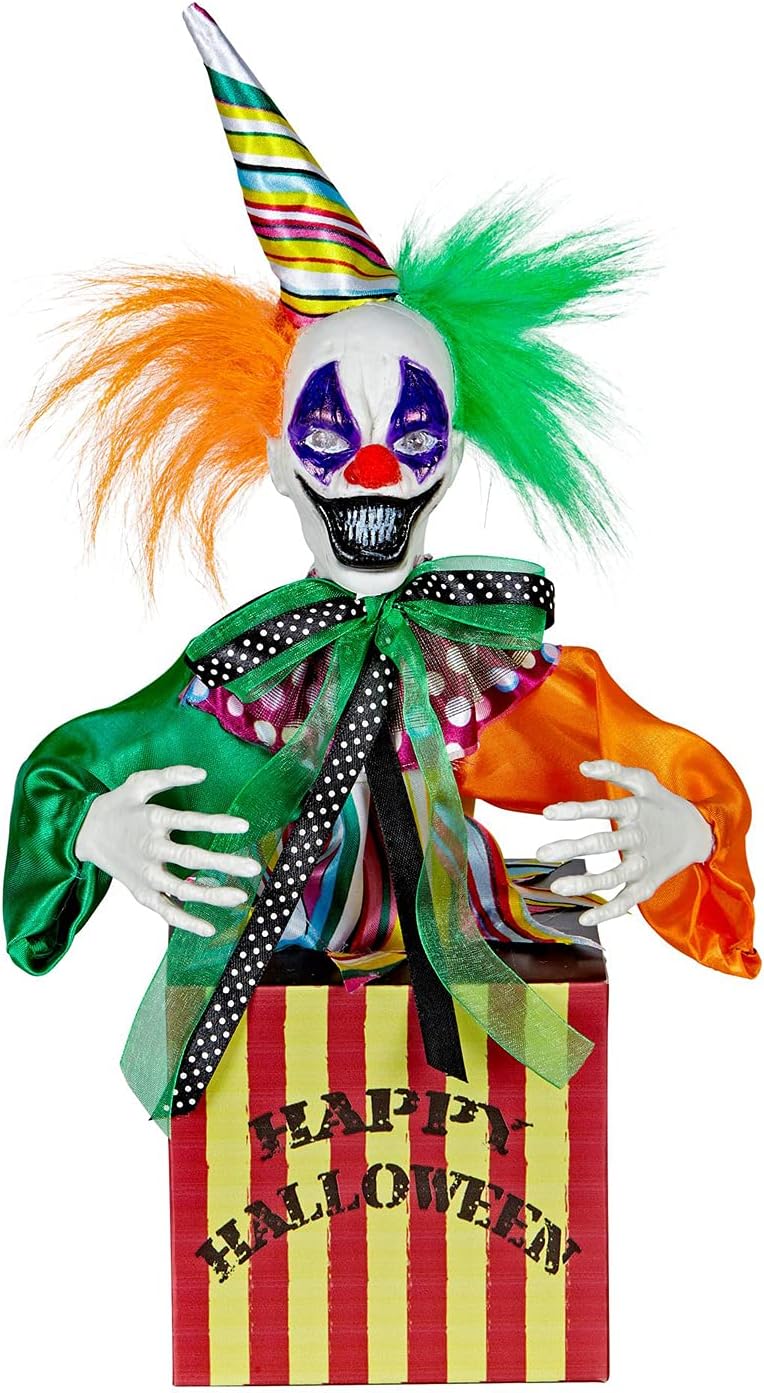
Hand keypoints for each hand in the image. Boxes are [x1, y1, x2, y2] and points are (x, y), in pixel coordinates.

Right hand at [74, 765, 259, 935]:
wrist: (83, 833)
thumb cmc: (117, 806)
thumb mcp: (138, 783)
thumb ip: (169, 775)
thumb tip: (202, 773)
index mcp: (151, 820)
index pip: (189, 822)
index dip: (216, 824)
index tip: (244, 826)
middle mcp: (150, 849)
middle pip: (191, 859)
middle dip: (224, 864)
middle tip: (253, 867)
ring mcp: (145, 874)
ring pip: (181, 889)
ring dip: (212, 895)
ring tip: (240, 897)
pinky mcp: (141, 892)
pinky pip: (164, 911)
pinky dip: (185, 921)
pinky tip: (209, 928)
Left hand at [536, 759, 713, 927]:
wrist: (699, 834)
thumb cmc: (663, 805)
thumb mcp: (644, 781)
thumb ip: (614, 771)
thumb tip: (583, 766)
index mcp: (637, 811)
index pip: (603, 808)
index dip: (575, 810)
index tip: (548, 813)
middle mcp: (639, 838)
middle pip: (604, 843)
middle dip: (572, 848)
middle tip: (543, 852)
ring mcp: (644, 864)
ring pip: (614, 876)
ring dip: (585, 883)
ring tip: (557, 887)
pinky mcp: (648, 885)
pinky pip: (627, 901)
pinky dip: (608, 913)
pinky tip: (585, 918)